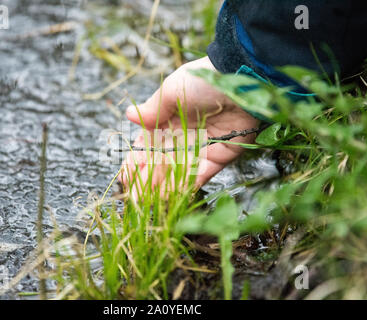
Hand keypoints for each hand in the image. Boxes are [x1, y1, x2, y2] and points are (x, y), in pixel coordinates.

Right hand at [119, 56, 258, 195]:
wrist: (240, 81)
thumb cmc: (202, 81)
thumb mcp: (171, 91)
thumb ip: (152, 109)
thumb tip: (128, 115)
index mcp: (166, 122)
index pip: (147, 147)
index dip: (135, 163)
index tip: (126, 178)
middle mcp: (181, 138)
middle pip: (160, 165)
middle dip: (147, 182)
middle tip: (135, 200)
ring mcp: (200, 149)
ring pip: (178, 173)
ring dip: (164, 188)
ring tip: (152, 204)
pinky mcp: (219, 157)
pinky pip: (201, 175)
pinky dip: (188, 187)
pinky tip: (174, 198)